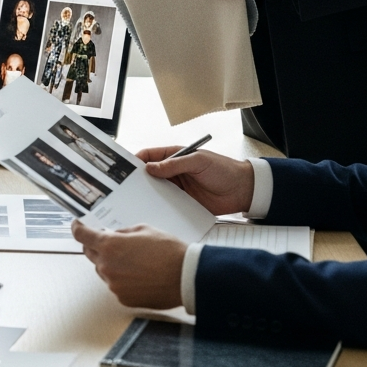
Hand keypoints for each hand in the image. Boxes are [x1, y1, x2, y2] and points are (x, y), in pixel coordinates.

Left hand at [73, 220, 185, 308]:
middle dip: (97, 246)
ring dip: (112, 264)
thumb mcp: (144, 230)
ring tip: (135, 261)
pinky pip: (116, 285)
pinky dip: (122, 279)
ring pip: (104, 271)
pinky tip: (139, 275)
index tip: (77, 226)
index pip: (82, 236)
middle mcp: (107, 266)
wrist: (186, 277)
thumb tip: (112, 235)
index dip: (78, 228)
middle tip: (112, 243)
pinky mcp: (123, 298)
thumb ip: (122, 232)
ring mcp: (114, 284)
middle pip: (90, 254)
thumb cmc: (169, 252)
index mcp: (110, 246)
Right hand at [136, 147, 253, 214]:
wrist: (243, 190)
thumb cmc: (224, 169)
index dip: (135, 161)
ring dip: (146, 195)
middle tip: (125, 187)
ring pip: (155, 190)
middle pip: (148, 175)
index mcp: (174, 156)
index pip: (149, 156)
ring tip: (135, 200)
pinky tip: (152, 211)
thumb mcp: (199, 161)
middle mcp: (172, 172)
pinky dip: (158, 207)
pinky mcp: (182, 202)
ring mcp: (176, 188)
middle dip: (137, 180)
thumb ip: (175, 164)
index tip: (123, 169)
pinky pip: (166, 204)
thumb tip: (151, 168)